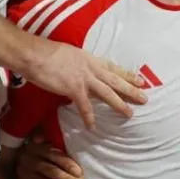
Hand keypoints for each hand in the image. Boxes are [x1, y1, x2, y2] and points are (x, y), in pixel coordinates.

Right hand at [17, 137, 83, 178]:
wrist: (15, 160)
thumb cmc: (38, 151)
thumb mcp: (43, 142)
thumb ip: (52, 141)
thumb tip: (58, 140)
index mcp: (36, 148)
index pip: (53, 155)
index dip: (66, 164)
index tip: (79, 173)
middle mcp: (29, 161)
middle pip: (50, 172)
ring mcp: (25, 176)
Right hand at [24, 38, 145, 129]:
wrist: (34, 54)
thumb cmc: (45, 52)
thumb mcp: (67, 54)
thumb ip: (76, 63)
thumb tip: (77, 71)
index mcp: (88, 58)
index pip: (112, 67)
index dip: (126, 74)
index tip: (139, 80)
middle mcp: (90, 67)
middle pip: (115, 80)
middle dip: (131, 89)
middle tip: (145, 97)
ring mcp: (83, 78)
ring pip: (107, 93)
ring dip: (119, 104)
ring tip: (130, 114)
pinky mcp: (73, 88)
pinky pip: (85, 106)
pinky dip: (89, 117)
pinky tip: (92, 126)